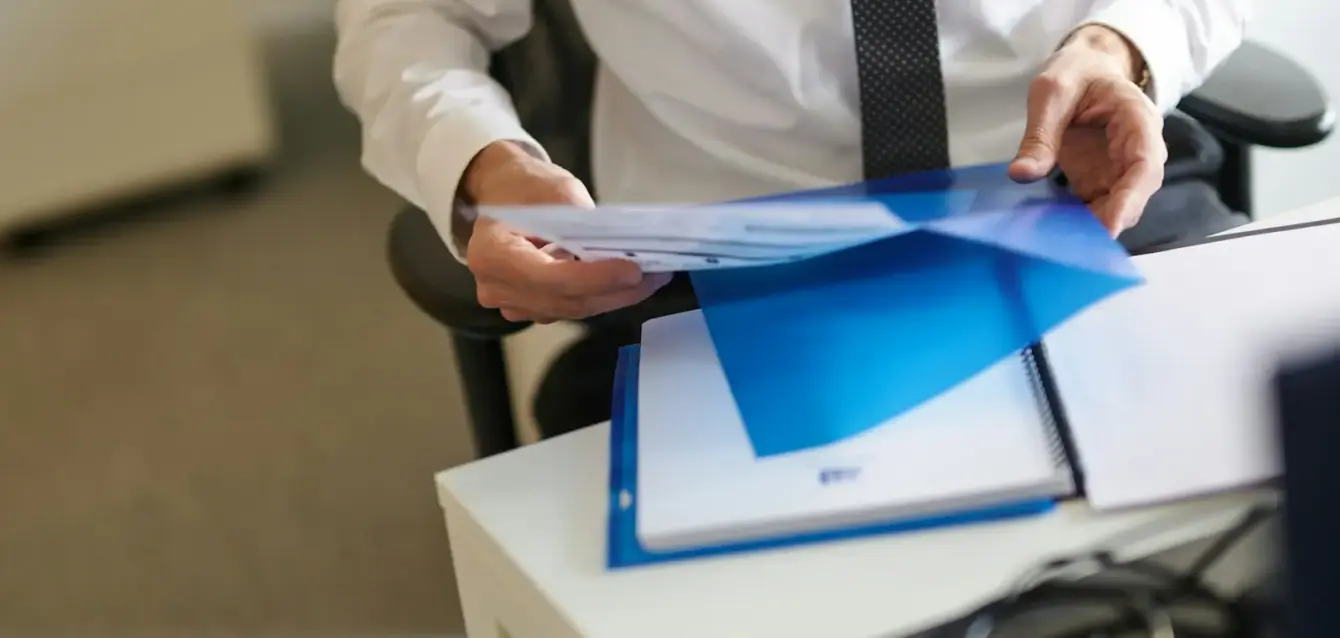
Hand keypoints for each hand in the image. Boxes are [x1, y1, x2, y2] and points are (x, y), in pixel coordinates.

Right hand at [461, 141, 670, 323]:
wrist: (501, 194)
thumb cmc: (525, 187)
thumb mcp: (557, 191)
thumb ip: (584, 225)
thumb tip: (622, 250)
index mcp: (493, 253)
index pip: (551, 277)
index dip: (596, 278)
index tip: (634, 271)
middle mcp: (495, 286)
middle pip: (565, 300)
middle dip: (614, 291)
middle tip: (655, 277)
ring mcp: (509, 302)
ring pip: (570, 310)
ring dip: (612, 297)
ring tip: (650, 280)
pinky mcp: (527, 307)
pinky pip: (567, 309)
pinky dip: (598, 298)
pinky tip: (625, 285)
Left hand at [1009, 25, 1166, 235]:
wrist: (1085, 70)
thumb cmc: (1076, 74)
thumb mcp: (1051, 93)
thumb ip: (1040, 134)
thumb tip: (1021, 174)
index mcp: (1137, 119)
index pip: (1145, 165)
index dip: (1130, 199)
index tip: (1109, 226)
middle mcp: (1138, 149)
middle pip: (1134, 194)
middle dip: (1108, 220)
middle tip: (1071, 245)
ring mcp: (1120, 169)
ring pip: (1117, 208)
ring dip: (1091, 226)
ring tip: (1055, 241)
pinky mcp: (1101, 181)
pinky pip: (1095, 208)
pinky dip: (1077, 222)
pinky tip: (1051, 232)